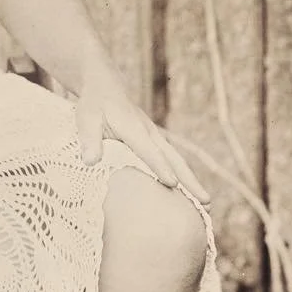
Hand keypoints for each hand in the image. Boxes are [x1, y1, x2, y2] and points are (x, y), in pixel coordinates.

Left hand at [74, 75, 210, 202]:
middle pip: (174, 159)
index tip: (172, 183)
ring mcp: (155, 137)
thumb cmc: (94, 105)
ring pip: (177, 161)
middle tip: (206, 202)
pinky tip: (189, 195)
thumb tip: (90, 161)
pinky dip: (183, 176)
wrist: (105, 87)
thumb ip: (89, 140)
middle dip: (190, 180)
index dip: (159, 166)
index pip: (148, 150)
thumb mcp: (85, 119)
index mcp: (133, 128)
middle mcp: (149, 133)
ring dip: (192, 182)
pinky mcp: (154, 142)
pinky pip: (172, 160)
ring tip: (206, 204)